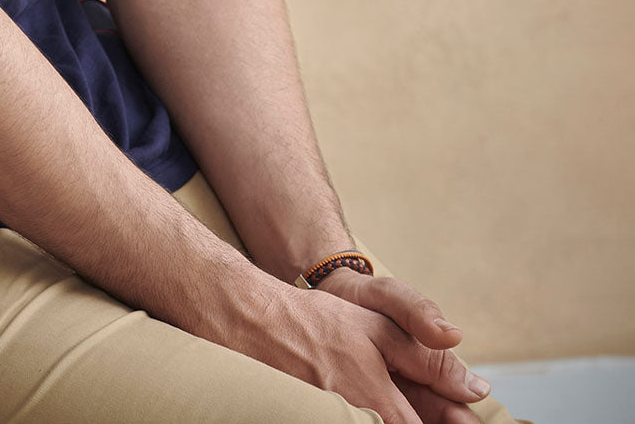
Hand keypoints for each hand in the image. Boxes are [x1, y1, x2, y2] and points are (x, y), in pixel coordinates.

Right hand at [235, 278, 491, 423]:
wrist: (260, 324)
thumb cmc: (321, 324)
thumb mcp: (381, 329)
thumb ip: (430, 362)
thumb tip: (477, 390)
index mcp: (384, 407)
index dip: (450, 423)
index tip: (461, 417)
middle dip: (425, 418)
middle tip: (432, 403)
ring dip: (398, 416)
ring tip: (387, 389)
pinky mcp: (318, 423)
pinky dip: (371, 416)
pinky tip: (374, 403)